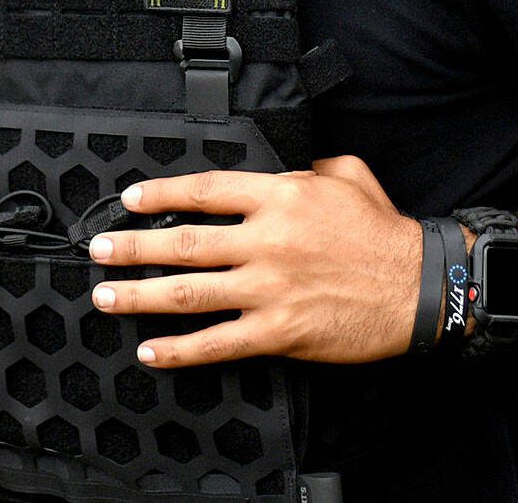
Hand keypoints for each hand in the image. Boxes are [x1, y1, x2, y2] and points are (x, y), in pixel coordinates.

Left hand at [86, 156, 420, 368]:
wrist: (419, 287)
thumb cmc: (383, 231)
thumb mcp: (346, 175)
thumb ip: (305, 167)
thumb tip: (279, 166)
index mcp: (280, 196)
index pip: (204, 191)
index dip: (161, 195)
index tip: (131, 200)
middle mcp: (267, 240)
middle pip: (183, 242)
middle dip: (132, 247)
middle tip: (98, 250)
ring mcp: (269, 288)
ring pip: (188, 292)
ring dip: (139, 295)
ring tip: (104, 295)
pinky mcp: (279, 332)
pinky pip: (217, 343)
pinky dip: (179, 350)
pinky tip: (151, 350)